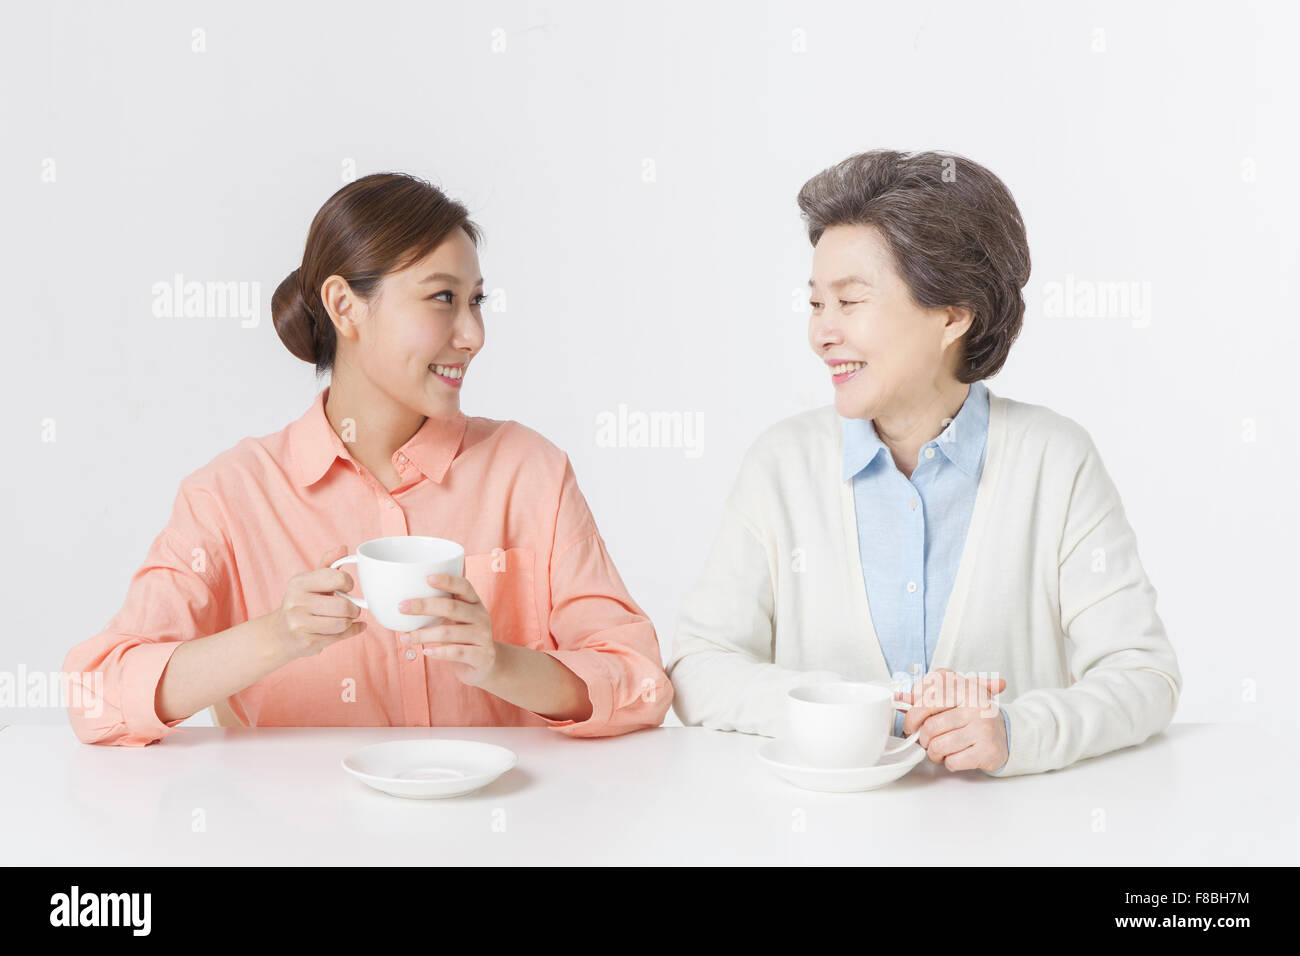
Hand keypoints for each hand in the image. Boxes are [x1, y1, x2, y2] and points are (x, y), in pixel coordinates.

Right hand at [269, 546, 366, 659]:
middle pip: (343, 606)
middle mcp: (296, 603)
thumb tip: (343, 548)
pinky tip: (351, 627)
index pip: (337, 578)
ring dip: (350, 621)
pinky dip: (352, 631)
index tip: (346, 588)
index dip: (348, 583)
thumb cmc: (301, 603)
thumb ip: (328, 564)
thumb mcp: (310, 581)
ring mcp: (300, 624)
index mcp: (299, 583)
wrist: (279, 634)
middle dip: (353, 608)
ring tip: (345, 618)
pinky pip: (340, 637)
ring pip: (343, 623)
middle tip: (350, 607)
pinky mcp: (307, 642)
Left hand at [398, 573, 495, 685]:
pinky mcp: (481, 655)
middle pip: (452, 607)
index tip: (427, 578)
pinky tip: (425, 651)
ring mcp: (483, 636)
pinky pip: (456, 652)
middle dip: (424, 606)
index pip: (464, 586)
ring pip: (449, 632)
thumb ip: (439, 608)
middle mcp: (481, 616)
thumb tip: (404, 602)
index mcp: (474, 602)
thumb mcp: (456, 619)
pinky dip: (439, 652)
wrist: (485, 662)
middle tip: (402, 607)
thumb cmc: (462, 636)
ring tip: (405, 637)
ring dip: (424, 635)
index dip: (447, 581)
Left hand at [894, 668, 1008, 772]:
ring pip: (938, 746)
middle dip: (923, 739)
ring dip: (934, 753)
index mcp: (964, 688)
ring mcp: (983, 728)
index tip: (911, 726)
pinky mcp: (987, 749)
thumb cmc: (973, 716)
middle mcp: (976, 706)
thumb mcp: (953, 699)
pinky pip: (953, 761)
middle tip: (927, 741)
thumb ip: (926, 696)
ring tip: (941, 750)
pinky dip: (949, 762)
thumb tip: (899, 696)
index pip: (927, 701)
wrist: (1005, 734)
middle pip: (930, 726)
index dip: (912, 717)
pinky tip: (956, 756)